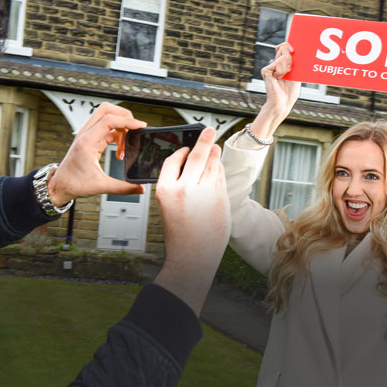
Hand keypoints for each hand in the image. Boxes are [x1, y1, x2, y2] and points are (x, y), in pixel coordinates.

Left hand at [47, 103, 146, 204]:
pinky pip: (106, 128)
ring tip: (125, 146)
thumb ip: (123, 188)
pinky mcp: (90, 138)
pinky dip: (116, 134)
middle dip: (124, 116)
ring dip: (121, 127)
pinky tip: (119, 150)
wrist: (61, 185)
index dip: (127, 121)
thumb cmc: (74, 184)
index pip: (109, 120)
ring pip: (107, 117)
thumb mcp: (101, 186)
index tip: (140, 126)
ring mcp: (87, 134)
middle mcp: (86, 134)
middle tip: (134, 129)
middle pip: (107, 110)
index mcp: (87, 142)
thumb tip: (140, 188)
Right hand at [153, 127, 230, 315]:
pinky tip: (219, 165)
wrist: (192, 256)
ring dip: (215, 154)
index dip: (181, 152)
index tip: (186, 148)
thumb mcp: (169, 206)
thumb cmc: (180, 233)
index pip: (173, 160)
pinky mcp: (220, 198)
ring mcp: (204, 193)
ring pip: (212, 165)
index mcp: (165, 190)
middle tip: (209, 130)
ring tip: (215, 147)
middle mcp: (185, 189)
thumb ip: (177, 185)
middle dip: (204, 140)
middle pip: (197, 156)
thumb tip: (192, 163)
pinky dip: (220, 169)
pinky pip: (221, 177)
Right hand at [251, 42, 300, 138]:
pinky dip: (281, 70)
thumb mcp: (296, 75)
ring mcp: (270, 67)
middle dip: (289, 55)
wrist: (282, 103)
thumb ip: (296, 64)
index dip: (287, 45)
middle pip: (282, 48)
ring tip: (285, 76)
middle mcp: (275, 64)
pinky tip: (279, 78)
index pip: (283, 49)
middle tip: (291, 66)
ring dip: (287, 66)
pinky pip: (277, 62)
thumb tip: (298, 51)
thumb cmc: (290, 93)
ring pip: (282, 56)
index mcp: (282, 65)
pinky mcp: (266, 71)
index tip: (294, 48)